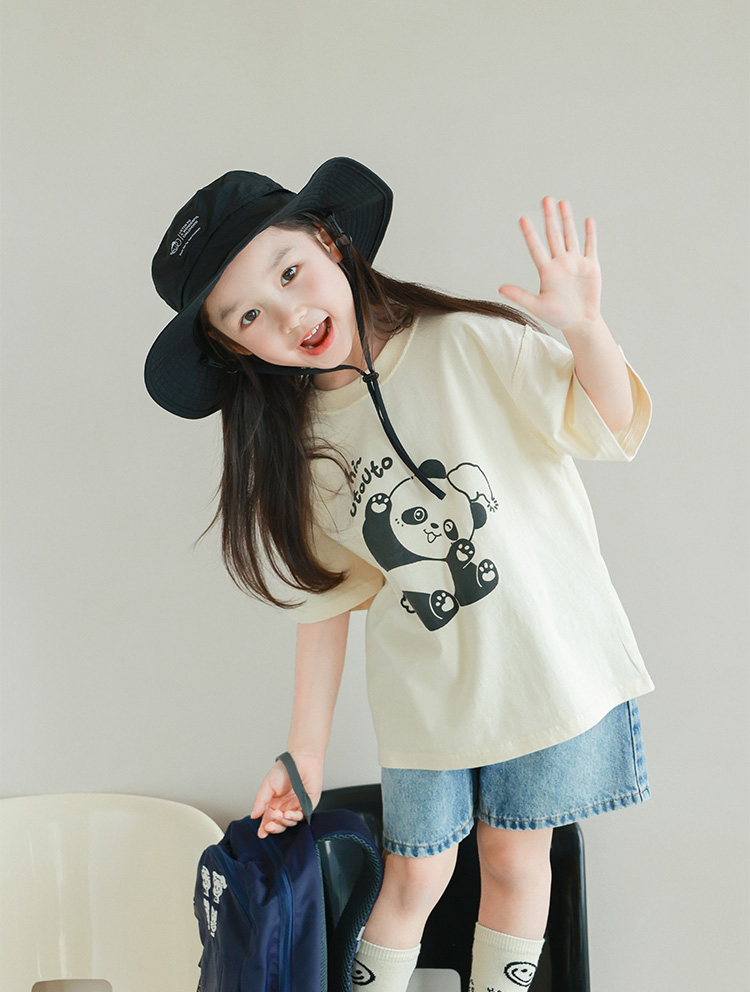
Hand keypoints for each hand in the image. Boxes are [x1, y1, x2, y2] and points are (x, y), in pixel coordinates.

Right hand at [250, 751, 324, 839]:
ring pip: (290, 823)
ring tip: (279, 815)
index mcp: (275, 803)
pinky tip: (288, 813)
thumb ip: (261, 801)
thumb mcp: (268, 785)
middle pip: (280, 824)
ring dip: (283, 822)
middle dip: (274, 828)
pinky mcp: (308, 805)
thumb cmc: (285, 769)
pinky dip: (294, 817)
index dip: (265, 828)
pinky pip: (302, 816)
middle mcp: (286, 807)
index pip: (269, 819)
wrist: (300, 759)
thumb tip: (254, 815)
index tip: (261, 833)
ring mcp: (297, 807)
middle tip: (269, 826)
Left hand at [498, 197, 601, 333]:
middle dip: (550, 217)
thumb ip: (520, 296)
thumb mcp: (537, 307)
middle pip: (554, 235)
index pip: (536, 247)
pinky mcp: (591, 266)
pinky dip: (589, 233)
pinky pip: (590, 246)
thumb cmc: (557, 316)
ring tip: (562, 203)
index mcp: (547, 271)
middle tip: (546, 198)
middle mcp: (560, 263)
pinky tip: (587, 220)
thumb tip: (500, 289)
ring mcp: (575, 262)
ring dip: (567, 219)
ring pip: (570, 236)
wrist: (580, 322)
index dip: (530, 233)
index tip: (523, 218)